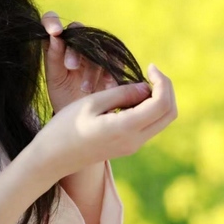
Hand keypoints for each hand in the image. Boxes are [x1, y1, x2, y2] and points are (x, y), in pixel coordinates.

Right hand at [33, 64, 177, 182]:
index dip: (162, 82)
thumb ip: (121, 93)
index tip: (149, 65)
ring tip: (139, 81)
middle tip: (150, 71)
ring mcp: (133, 146)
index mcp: (126, 128)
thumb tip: (146, 87)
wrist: (54, 157)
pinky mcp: (128, 146)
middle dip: (166, 89)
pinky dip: (150, 107)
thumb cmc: (66, 126)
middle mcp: (135, 140)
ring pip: (162, 120)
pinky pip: (150, 125)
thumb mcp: (91, 102)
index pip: (161, 104)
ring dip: (159, 98)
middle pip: (170, 114)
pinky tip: (132, 96)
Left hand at [42, 11, 116, 113]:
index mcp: (58, 43)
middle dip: (75, 49)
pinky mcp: (113, 64)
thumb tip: (54, 36)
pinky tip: (105, 87)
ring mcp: (96, 52)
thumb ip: (53, 57)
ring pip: (98, 47)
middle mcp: (77, 43)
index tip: (54, 31)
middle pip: (79, 32)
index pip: (52, 20)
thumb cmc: (63, 96)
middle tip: (70, 67)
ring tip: (85, 88)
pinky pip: (115, 61)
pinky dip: (110, 73)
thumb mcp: (54, 78)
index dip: (52, 21)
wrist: (82, 119)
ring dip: (92, 67)